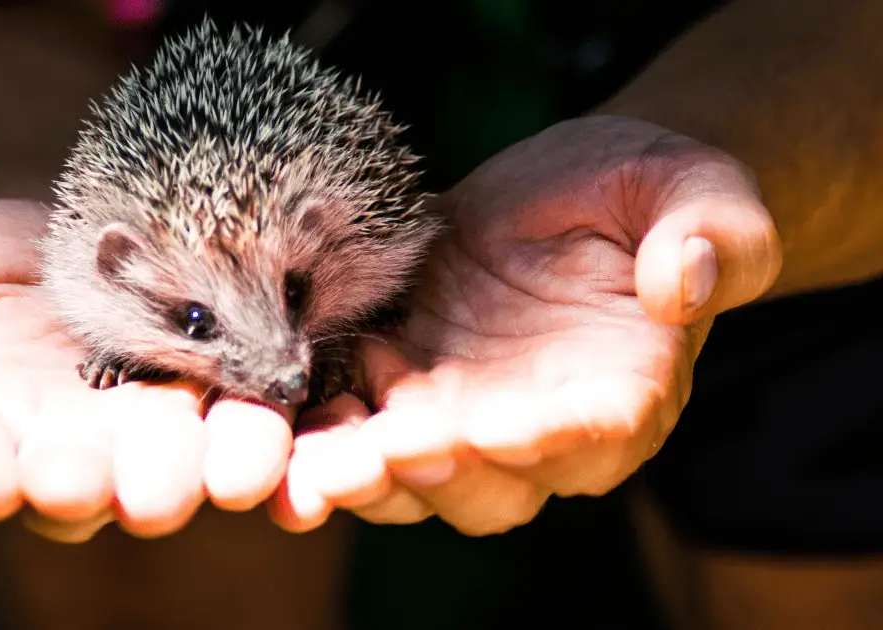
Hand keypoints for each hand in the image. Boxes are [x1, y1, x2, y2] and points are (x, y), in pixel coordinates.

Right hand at [0, 200, 296, 541]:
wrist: (80, 230)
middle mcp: (62, 456)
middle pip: (77, 488)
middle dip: (96, 485)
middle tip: (116, 483)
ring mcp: (149, 439)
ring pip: (171, 472)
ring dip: (200, 473)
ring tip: (229, 467)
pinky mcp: (222, 407)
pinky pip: (244, 435)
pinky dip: (266, 441)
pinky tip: (285, 435)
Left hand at [269, 115, 782, 534]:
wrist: (569, 189)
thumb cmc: (645, 192)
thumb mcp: (693, 188)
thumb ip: (709, 235)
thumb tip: (686, 280)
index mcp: (624, 395)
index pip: (590, 437)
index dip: (540, 441)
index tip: (488, 427)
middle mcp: (540, 429)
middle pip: (489, 486)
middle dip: (428, 473)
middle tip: (374, 453)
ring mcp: (464, 416)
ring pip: (413, 480)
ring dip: (359, 477)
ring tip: (310, 463)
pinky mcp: (404, 387)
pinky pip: (360, 432)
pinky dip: (323, 438)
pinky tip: (288, 421)